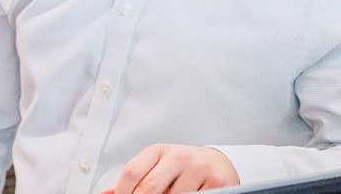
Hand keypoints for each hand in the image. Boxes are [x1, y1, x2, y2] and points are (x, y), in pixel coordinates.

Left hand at [102, 144, 238, 193]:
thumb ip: (134, 179)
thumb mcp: (157, 166)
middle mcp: (178, 156)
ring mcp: (199, 169)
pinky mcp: (218, 183)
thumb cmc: (181, 167)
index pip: (131, 172)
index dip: (122, 192)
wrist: (218, 163)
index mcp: (158, 150)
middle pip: (149, 188)